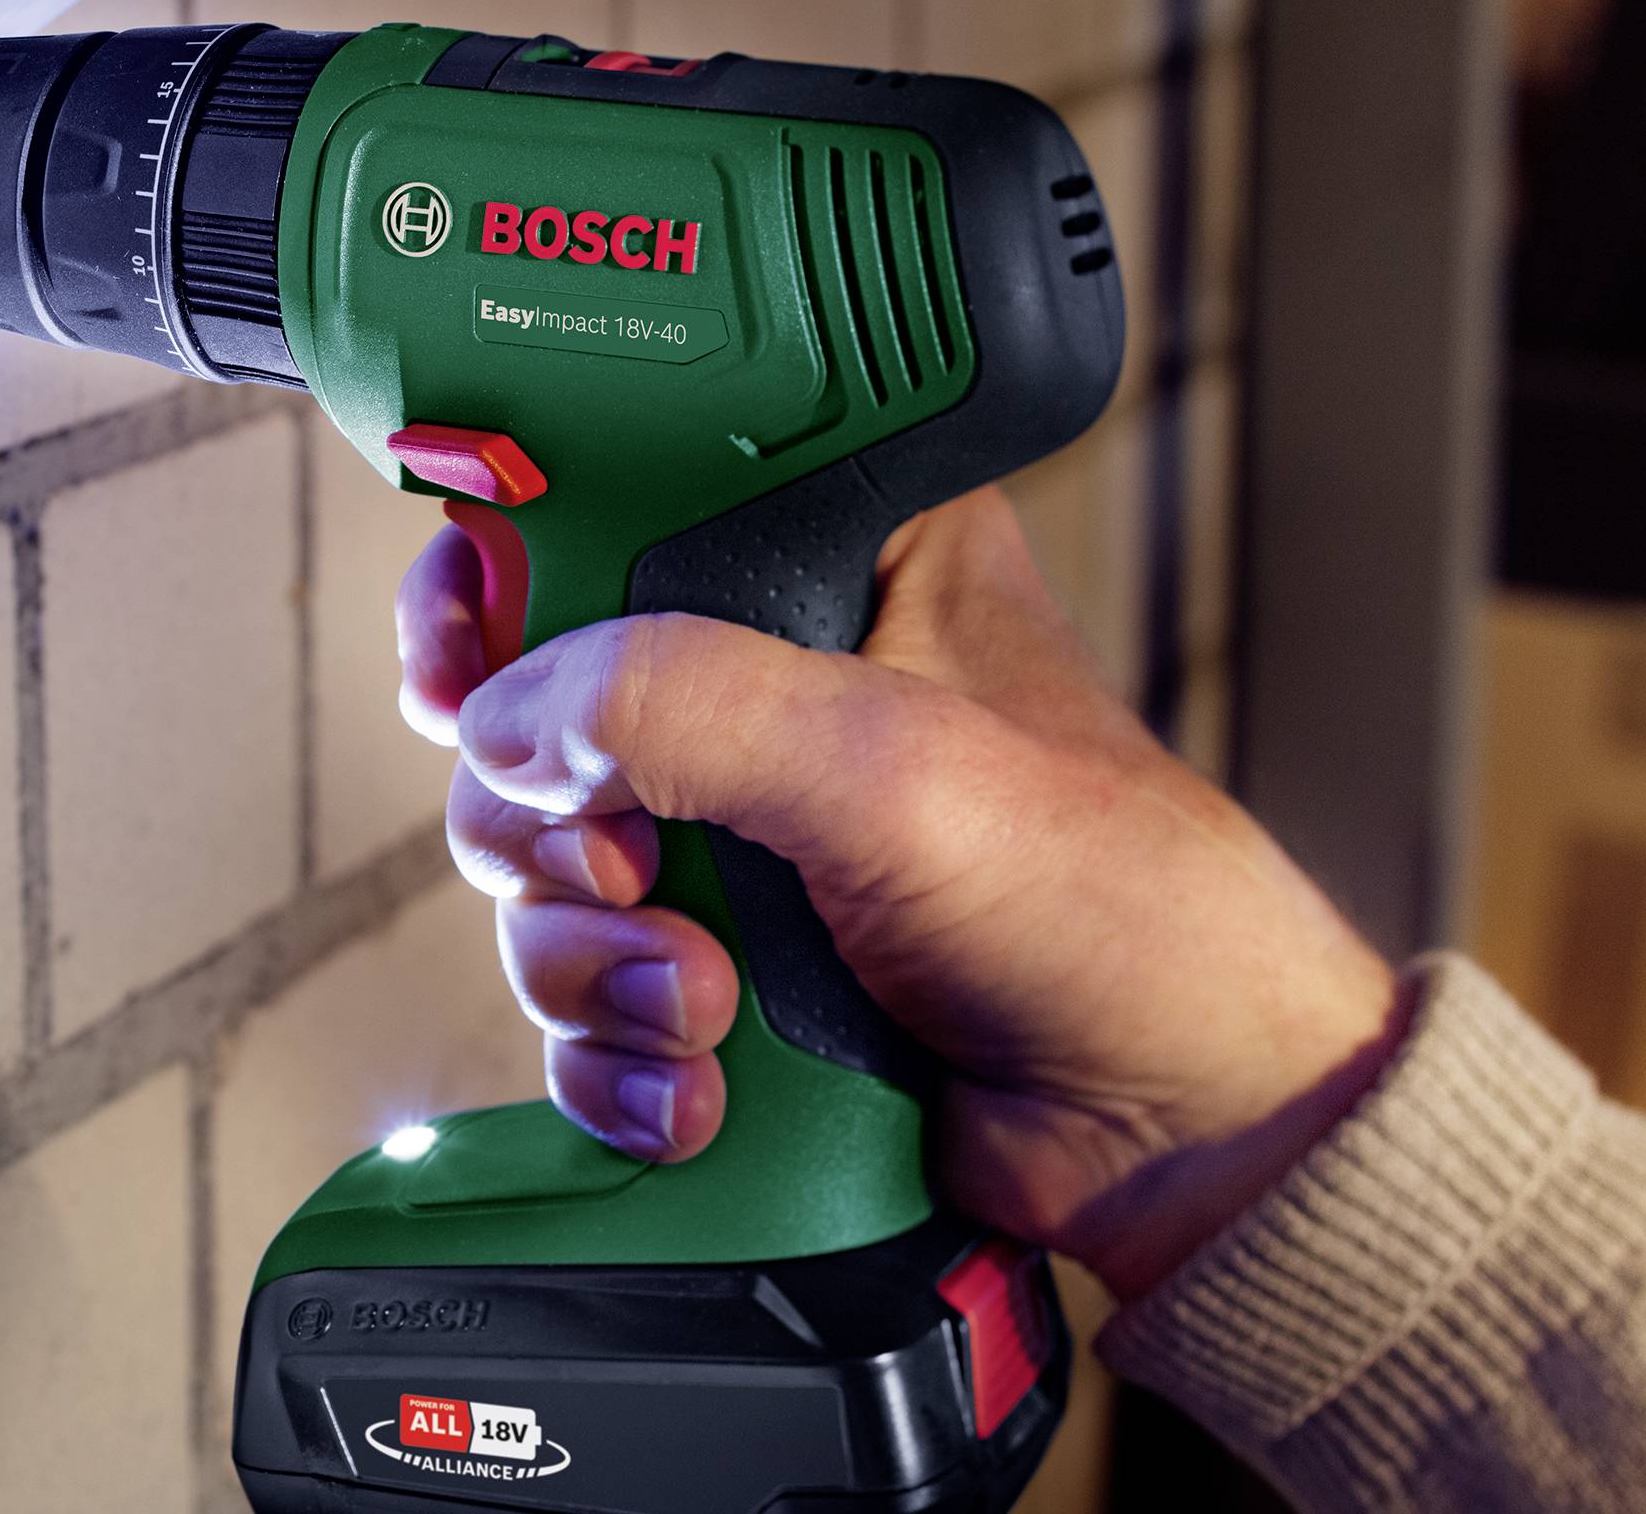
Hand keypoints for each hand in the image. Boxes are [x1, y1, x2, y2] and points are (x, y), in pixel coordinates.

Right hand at [398, 488, 1411, 1299]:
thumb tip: (513, 719)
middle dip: (552, 828)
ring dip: (595, 966)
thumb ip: (687, 704)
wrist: (1179, 1139)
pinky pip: (579, 1001)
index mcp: (835, 557)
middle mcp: (770, 684)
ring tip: (713, 1009)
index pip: (604, 507)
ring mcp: (738, 835)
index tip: (466, 662)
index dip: (504, 580)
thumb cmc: (1122, 915)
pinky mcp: (720, 962)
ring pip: (538, 876)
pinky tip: (703, 1084)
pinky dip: (615, 1056)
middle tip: (630, 868)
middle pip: (532, 717)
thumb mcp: (893, 765)